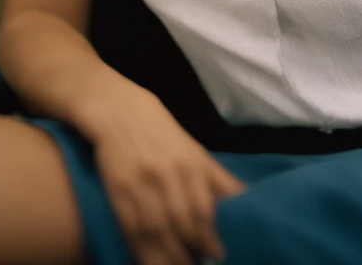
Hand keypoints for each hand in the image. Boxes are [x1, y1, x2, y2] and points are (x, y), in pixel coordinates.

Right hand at [90, 82, 246, 264]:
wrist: (120, 112)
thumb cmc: (163, 133)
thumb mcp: (195, 151)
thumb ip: (218, 179)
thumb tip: (244, 201)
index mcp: (190, 164)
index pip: (201, 208)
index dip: (209, 237)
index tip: (218, 255)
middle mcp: (166, 175)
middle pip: (180, 224)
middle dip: (190, 251)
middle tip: (198, 264)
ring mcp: (140, 185)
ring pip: (156, 232)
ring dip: (168, 257)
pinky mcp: (117, 194)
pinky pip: (131, 230)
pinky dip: (141, 251)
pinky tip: (151, 262)